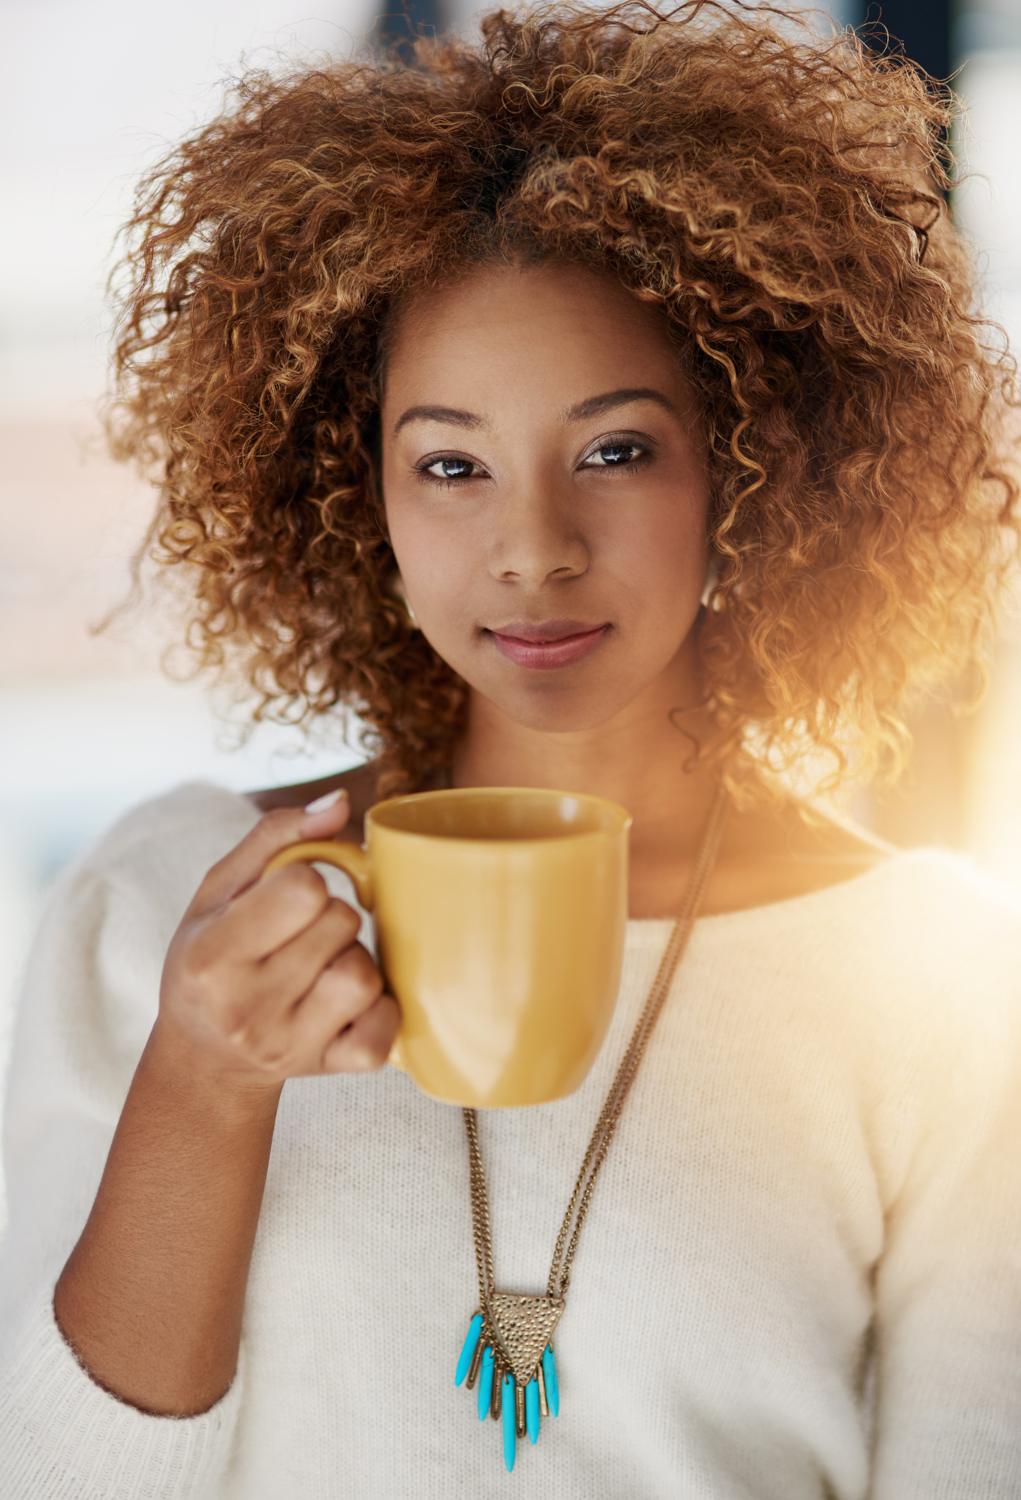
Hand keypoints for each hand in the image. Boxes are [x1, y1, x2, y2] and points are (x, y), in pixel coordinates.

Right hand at [156, 791, 399, 1090]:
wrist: (204, 1062)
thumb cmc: (211, 959)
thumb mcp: (218, 892)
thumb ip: (276, 836)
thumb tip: (340, 802)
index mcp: (212, 956)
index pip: (302, 888)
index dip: (304, 881)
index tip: (282, 899)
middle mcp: (247, 1009)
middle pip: (341, 923)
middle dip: (329, 916)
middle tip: (299, 935)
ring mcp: (291, 1046)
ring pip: (365, 973)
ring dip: (353, 958)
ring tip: (319, 966)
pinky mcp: (330, 1069)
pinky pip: (386, 1022)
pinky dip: (377, 1006)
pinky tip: (343, 1002)